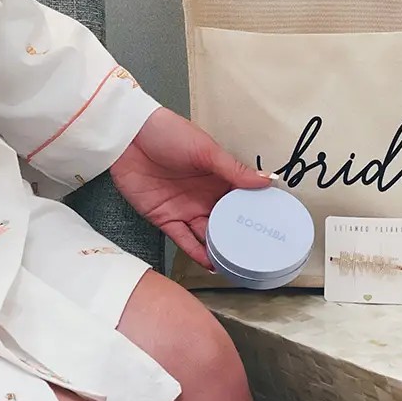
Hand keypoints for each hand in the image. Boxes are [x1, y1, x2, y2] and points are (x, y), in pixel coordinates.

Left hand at [110, 108, 271, 269]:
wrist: (129, 137)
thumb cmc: (168, 133)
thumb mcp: (206, 150)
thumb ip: (234, 170)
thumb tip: (267, 180)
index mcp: (218, 178)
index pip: (242, 201)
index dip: (255, 215)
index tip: (272, 231)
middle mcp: (205, 197)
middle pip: (226, 223)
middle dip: (240, 239)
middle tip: (257, 256)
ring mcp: (185, 209)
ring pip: (207, 236)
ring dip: (220, 250)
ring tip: (237, 266)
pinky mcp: (165, 218)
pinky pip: (184, 240)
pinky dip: (197, 253)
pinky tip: (211, 264)